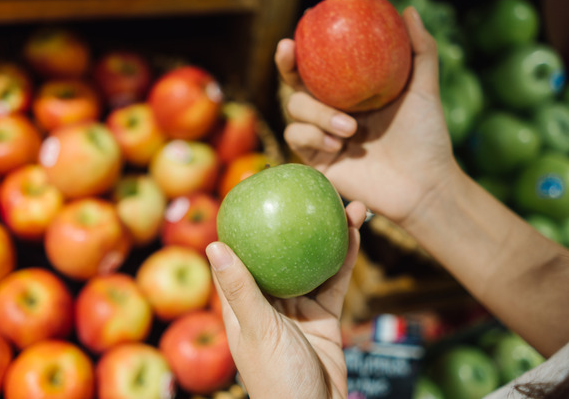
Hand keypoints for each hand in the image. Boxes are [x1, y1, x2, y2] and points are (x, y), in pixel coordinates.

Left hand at [206, 201, 365, 398]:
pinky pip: (333, 282)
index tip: (254, 190)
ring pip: (311, 263)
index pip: (238, 256)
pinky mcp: (323, 318)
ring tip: (345, 205)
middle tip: (311, 192)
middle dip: (295, 223)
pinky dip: (344, 259)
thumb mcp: (257, 330)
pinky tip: (354, 234)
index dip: (244, 224)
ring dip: (327, 235)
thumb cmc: (276, 379)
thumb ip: (240, 289)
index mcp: (242, 304)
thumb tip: (213, 244)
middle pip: (281, 253)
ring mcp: (297, 309)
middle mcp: (268, 301)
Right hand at [279, 7, 458, 224]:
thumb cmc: (427, 138)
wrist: (423, 185)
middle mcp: (331, 111)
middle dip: (286, 66)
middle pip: (295, 83)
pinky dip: (313, 136)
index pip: (318, 65)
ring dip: (317, 114)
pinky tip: (339, 144)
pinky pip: (297, 137)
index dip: (303, 47)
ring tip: (350, 128)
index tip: (300, 27)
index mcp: (350, 92)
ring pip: (295, 110)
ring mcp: (321, 135)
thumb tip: (409, 10)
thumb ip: (420, 51)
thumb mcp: (424, 90)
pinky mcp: (316, 160)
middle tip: (289, 51)